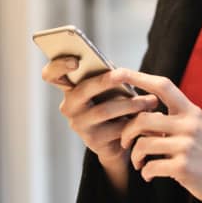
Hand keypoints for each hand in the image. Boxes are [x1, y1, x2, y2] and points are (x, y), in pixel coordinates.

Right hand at [40, 57, 159, 166]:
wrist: (117, 142)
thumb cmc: (113, 105)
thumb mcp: (108, 89)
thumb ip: (106, 76)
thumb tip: (118, 71)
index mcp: (69, 88)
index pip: (51, 74)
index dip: (58, 66)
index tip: (75, 61)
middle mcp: (69, 106)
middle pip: (83, 90)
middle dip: (104, 80)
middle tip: (123, 74)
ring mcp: (79, 125)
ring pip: (104, 110)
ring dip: (130, 103)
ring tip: (150, 101)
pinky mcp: (93, 141)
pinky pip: (116, 129)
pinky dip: (134, 121)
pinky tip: (148, 117)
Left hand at [115, 69, 201, 202]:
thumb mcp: (194, 128)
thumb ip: (171, 119)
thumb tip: (139, 114)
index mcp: (190, 111)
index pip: (162, 86)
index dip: (138, 77)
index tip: (117, 72)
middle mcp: (189, 124)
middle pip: (143, 119)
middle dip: (127, 132)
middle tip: (125, 142)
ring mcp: (186, 146)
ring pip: (143, 144)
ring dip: (135, 156)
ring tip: (139, 163)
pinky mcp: (183, 167)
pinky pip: (150, 166)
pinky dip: (145, 172)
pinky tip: (149, 175)